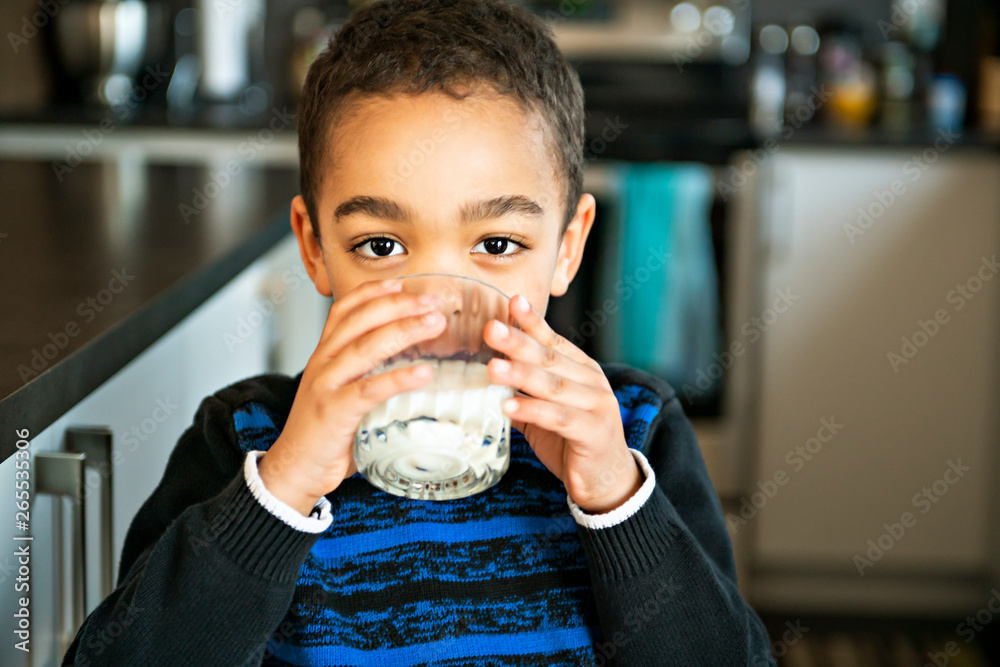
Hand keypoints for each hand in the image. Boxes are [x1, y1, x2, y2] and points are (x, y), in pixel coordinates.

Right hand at [258, 279, 446, 514]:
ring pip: (366, 347)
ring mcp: (326, 386)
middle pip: (360, 320)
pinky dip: (398, 379)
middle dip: (399, 305)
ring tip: (435, 324)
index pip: (344, 310)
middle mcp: (323, 363)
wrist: (294, 469)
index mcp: (325, 355)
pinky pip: (369, 390)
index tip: (401, 283)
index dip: (371, 292)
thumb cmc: (326, 433)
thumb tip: (413, 366)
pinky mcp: (334, 413)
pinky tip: (424, 373)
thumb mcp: (342, 393)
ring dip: (404, 330)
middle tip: (433, 302)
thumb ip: (365, 375)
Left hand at [484, 294, 642, 513]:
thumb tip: (488, 371)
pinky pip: (559, 418)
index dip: (532, 323)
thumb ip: (523, 391)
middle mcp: (592, 382)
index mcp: (582, 370)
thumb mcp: (546, 411)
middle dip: (519, 342)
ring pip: (553, 386)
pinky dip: (532, 410)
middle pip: (550, 359)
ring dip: (521, 375)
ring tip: (492, 367)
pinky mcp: (594, 432)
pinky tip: (508, 406)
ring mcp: (597, 406)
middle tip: (492, 329)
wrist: (607, 480)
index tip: (512, 302)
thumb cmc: (572, 441)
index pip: (554, 342)